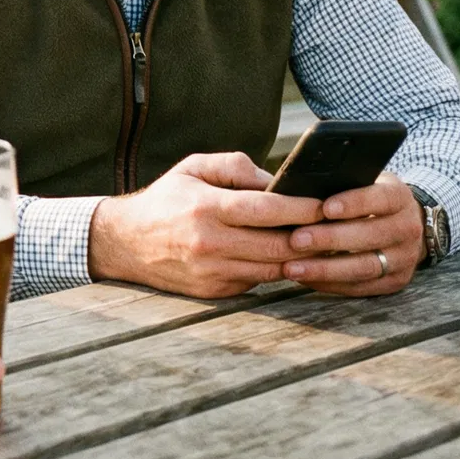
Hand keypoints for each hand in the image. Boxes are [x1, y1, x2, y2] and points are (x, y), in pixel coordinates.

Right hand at [88, 152, 322, 298]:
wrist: (125, 242)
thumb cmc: (166, 199)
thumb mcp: (192, 168)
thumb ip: (235, 166)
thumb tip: (276, 181)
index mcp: (205, 208)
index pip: (266, 209)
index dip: (302, 208)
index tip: (325, 204)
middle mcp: (209, 243)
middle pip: (278, 244)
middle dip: (311, 236)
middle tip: (334, 226)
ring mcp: (212, 272)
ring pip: (273, 268)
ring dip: (298, 257)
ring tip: (318, 242)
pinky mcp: (214, 292)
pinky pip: (257, 282)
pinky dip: (273, 269)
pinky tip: (284, 256)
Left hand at [282, 173, 421, 295]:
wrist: (402, 223)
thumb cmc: (366, 198)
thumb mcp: (362, 182)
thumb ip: (339, 185)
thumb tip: (297, 191)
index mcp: (399, 198)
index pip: (380, 199)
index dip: (354, 203)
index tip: (324, 208)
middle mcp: (408, 228)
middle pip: (371, 236)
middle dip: (330, 239)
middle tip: (295, 240)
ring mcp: (405, 258)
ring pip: (365, 266)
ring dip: (325, 269)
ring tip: (292, 268)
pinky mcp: (396, 281)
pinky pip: (362, 287)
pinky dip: (331, 284)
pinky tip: (305, 278)